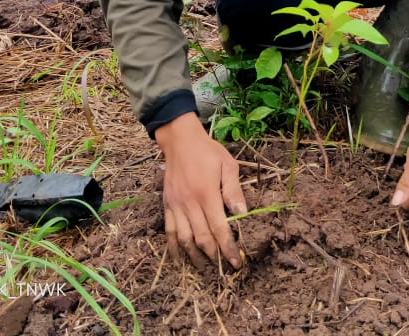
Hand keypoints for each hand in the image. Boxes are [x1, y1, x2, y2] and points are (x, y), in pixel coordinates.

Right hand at [154, 113, 247, 267]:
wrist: (180, 141)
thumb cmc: (208, 152)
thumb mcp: (228, 165)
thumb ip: (234, 190)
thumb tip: (242, 215)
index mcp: (206, 193)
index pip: (218, 228)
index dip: (228, 247)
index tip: (236, 262)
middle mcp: (189, 203)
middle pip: (201, 238)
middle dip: (214, 255)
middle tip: (225, 267)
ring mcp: (175, 205)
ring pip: (184, 239)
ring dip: (195, 256)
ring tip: (205, 267)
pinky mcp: (167, 205)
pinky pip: (169, 231)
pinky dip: (175, 248)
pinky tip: (181, 258)